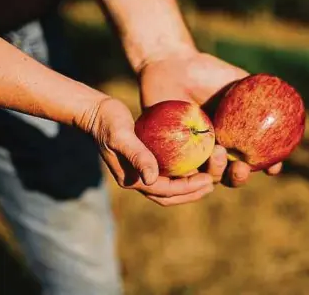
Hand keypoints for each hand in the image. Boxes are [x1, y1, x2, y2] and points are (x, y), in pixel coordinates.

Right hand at [87, 98, 213, 205]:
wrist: (97, 113)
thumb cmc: (108, 121)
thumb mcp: (121, 136)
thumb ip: (137, 156)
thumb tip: (151, 179)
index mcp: (133, 180)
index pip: (166, 191)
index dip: (189, 189)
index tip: (208, 180)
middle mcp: (139, 179)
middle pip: (171, 195)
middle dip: (192, 192)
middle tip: (212, 183)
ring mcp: (142, 172)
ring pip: (171, 186)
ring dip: (190, 184)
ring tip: (209, 176)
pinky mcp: (147, 160)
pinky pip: (169, 171)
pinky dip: (184, 169)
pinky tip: (199, 160)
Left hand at [138, 51, 281, 186]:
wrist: (170, 65)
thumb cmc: (205, 71)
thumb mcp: (237, 80)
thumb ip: (260, 92)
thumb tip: (287, 102)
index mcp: (235, 136)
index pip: (254, 158)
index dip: (267, 166)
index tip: (273, 168)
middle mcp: (216, 147)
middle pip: (231, 174)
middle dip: (240, 177)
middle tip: (241, 167)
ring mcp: (193, 153)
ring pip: (208, 176)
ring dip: (218, 172)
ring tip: (218, 152)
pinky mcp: (171, 154)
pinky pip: (181, 172)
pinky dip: (191, 177)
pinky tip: (198, 171)